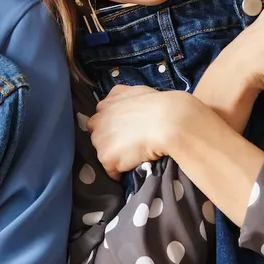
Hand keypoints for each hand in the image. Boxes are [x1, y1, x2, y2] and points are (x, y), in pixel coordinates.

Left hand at [87, 85, 206, 178]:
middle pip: (97, 136)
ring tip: (132, 157)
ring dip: (114, 156)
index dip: (110, 127)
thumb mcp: (135, 91)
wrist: (166, 122)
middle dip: (108, 141)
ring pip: (103, 153)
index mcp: (105, 105)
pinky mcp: (107, 159)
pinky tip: (132, 167)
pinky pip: (111, 171)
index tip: (121, 131)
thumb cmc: (157, 105)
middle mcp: (97, 122)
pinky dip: (120, 172)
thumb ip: (121, 96)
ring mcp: (100, 141)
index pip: (99, 119)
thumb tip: (120, 101)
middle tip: (127, 144)